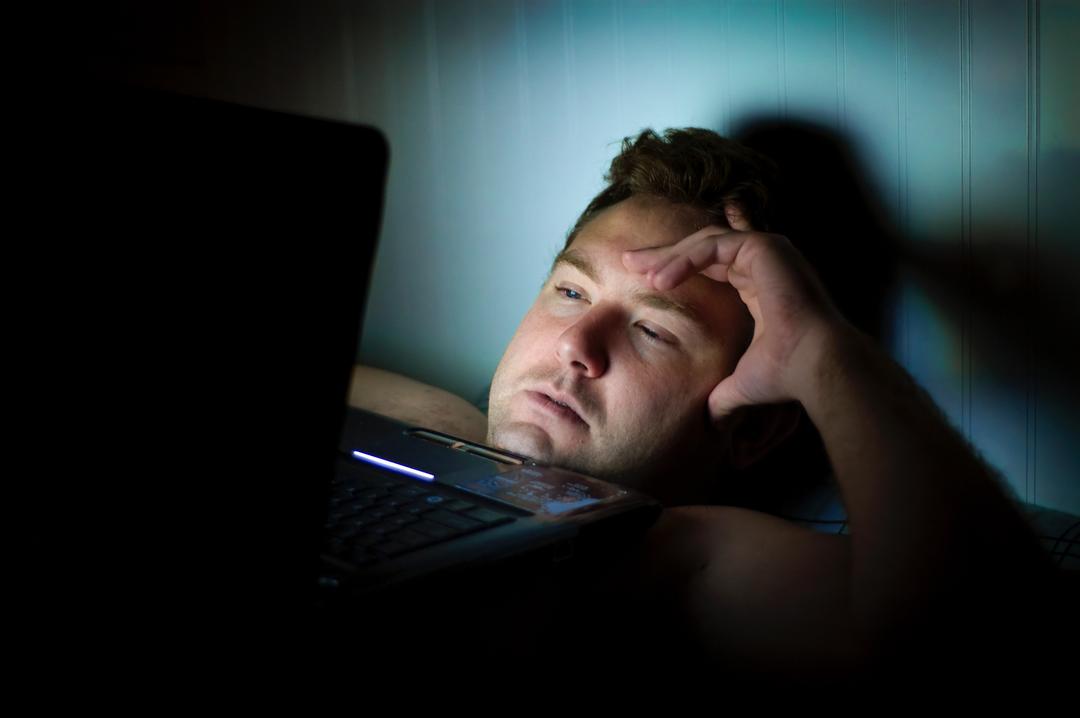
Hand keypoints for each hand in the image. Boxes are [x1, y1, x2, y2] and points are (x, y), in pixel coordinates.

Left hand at [622, 209, 848, 419]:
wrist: (813, 368)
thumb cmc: (784, 376)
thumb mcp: (741, 383)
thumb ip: (723, 396)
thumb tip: (710, 425)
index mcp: (758, 285)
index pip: (711, 265)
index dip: (676, 268)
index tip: (644, 278)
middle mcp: (765, 264)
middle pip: (704, 246)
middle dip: (665, 255)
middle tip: (629, 262)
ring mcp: (769, 251)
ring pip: (706, 241)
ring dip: (671, 257)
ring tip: (640, 273)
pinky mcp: (766, 248)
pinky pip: (715, 245)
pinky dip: (687, 259)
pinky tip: (662, 280)